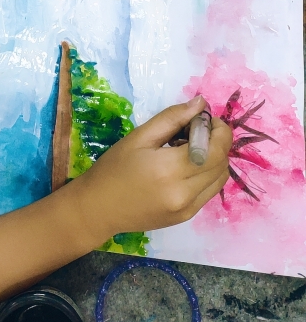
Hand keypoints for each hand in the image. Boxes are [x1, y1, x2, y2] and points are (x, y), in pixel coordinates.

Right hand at [77, 96, 231, 241]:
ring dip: (214, 159)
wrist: (98, 208)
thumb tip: (200, 104)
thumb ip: (172, 118)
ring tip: (187, 151)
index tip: (202, 119)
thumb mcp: (139, 137)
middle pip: (222, 162)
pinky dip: (206, 174)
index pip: (217, 148)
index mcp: (170, 169)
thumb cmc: (114, 168)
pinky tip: (184, 168)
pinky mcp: (187, 216)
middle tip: (192, 131)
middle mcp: (185, 192)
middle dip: (216, 141)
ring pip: (220, 178)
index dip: (219, 129)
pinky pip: (209, 191)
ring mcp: (188, 208)